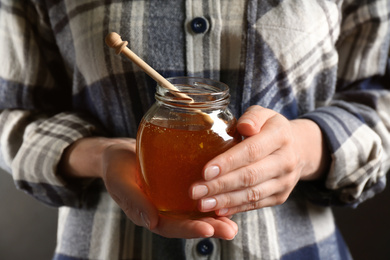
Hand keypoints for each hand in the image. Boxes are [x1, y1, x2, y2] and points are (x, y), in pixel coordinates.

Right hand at [59, 137, 237, 239]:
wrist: (122, 152)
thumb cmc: (117, 168)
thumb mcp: (119, 183)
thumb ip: (133, 201)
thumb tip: (151, 222)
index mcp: (152, 215)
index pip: (172, 227)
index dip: (189, 229)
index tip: (207, 229)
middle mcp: (168, 210)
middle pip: (191, 221)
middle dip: (212, 227)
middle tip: (230, 229)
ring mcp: (177, 198)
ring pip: (200, 208)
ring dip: (218, 213)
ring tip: (236, 218)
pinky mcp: (184, 183)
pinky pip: (202, 190)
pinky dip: (216, 191)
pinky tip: (231, 187)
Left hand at [190, 105, 328, 215]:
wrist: (298, 148)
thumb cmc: (269, 128)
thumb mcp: (263, 114)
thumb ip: (252, 117)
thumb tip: (244, 127)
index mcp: (280, 136)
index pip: (252, 151)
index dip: (228, 162)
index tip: (205, 171)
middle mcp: (286, 160)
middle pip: (250, 176)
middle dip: (220, 185)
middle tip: (195, 191)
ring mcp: (285, 181)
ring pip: (252, 194)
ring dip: (225, 200)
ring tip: (201, 203)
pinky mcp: (280, 197)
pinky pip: (256, 204)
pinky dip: (236, 208)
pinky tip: (217, 210)